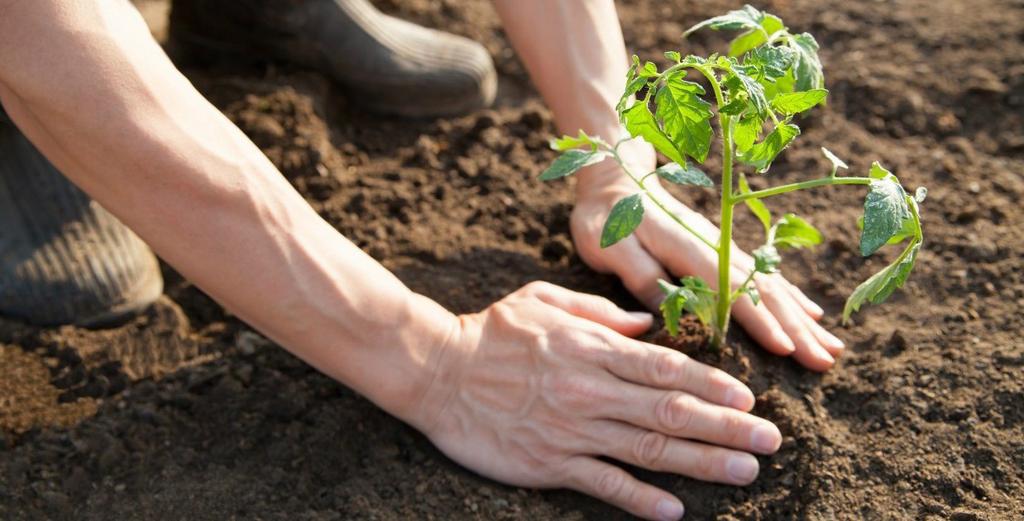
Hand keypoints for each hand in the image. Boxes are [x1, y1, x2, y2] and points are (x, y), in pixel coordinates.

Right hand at [415, 282, 781, 519]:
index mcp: (592, 348)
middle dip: (725, 428)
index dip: (712, 385)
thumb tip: (646, 323)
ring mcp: (571, 429)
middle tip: (770, 442)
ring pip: (648, 449)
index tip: (747, 400)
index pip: (665, 367)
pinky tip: (674, 511)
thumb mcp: (543, 300)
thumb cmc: (490, 332)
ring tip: (744, 473)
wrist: (435, 371)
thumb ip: (599, 311)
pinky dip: (640, 499)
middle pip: (670, 411)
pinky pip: (603, 483)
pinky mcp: (548, 463)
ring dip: (701, 464)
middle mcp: (590, 390)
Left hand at [572, 160, 844, 371]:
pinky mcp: (722, 249)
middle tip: (825, 362)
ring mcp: (723, 247)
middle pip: (764, 291)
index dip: (760, 320)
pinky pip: (765, 275)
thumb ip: (642, 276)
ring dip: (802, 318)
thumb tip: (673, 314)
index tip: (787, 349)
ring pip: (772, 286)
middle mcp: (716, 247)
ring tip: (832, 348)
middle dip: (796, 328)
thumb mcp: (611, 247)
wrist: (614, 180)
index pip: (732, 290)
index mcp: (689, 249)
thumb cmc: (606, 219)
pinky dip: (791, 297)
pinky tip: (811, 315)